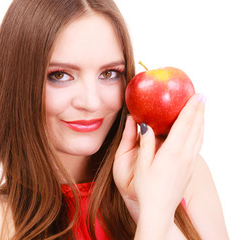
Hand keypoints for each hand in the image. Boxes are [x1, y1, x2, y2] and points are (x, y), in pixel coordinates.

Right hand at [113, 94, 204, 222]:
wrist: (159, 209)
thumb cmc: (147, 189)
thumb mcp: (142, 165)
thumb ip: (145, 143)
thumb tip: (145, 125)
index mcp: (172, 152)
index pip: (185, 124)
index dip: (191, 108)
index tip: (196, 95)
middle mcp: (185, 156)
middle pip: (196, 128)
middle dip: (199, 110)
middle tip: (201, 96)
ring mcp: (190, 162)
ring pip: (200, 136)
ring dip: (202, 121)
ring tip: (201, 109)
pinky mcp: (190, 168)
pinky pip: (198, 145)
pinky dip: (200, 133)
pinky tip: (197, 130)